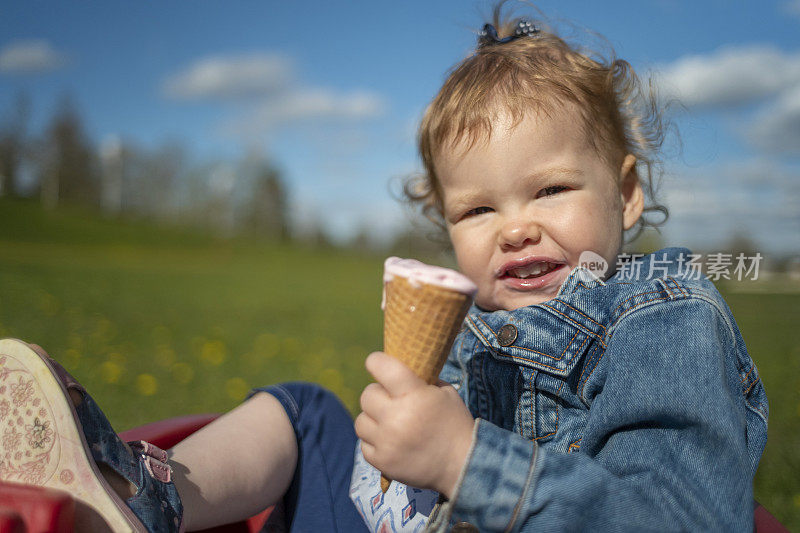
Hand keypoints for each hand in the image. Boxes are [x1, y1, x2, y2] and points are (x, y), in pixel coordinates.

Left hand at [355, 352, 474, 498]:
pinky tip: (390, 441)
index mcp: (414, 395)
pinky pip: (364, 444)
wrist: (463, 465)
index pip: (382, 367)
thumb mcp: (445, 392)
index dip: (376, 362)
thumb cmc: (454, 424)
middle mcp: (396, 417)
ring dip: (372, 419)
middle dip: (378, 394)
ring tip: (388, 423)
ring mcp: (386, 441)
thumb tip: (400, 368)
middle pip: (367, 395)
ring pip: (361, 420)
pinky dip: (374, 441)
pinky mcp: (382, 461)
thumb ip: (422, 379)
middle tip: (391, 400)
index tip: (376, 363)